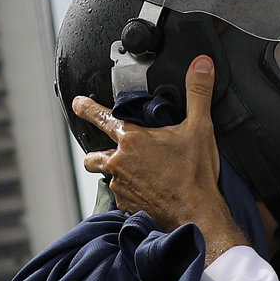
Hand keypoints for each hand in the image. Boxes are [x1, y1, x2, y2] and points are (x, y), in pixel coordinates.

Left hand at [69, 55, 248, 254]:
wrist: (196, 215)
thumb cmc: (195, 175)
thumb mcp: (200, 127)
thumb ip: (198, 92)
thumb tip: (202, 65)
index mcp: (133, 140)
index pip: (102, 117)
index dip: (87, 108)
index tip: (77, 103)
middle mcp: (120, 163)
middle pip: (94, 156)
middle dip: (96, 152)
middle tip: (104, 151)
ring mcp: (121, 187)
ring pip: (108, 177)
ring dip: (116, 173)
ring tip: (133, 172)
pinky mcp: (127, 206)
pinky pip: (121, 197)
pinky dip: (130, 192)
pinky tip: (145, 191)